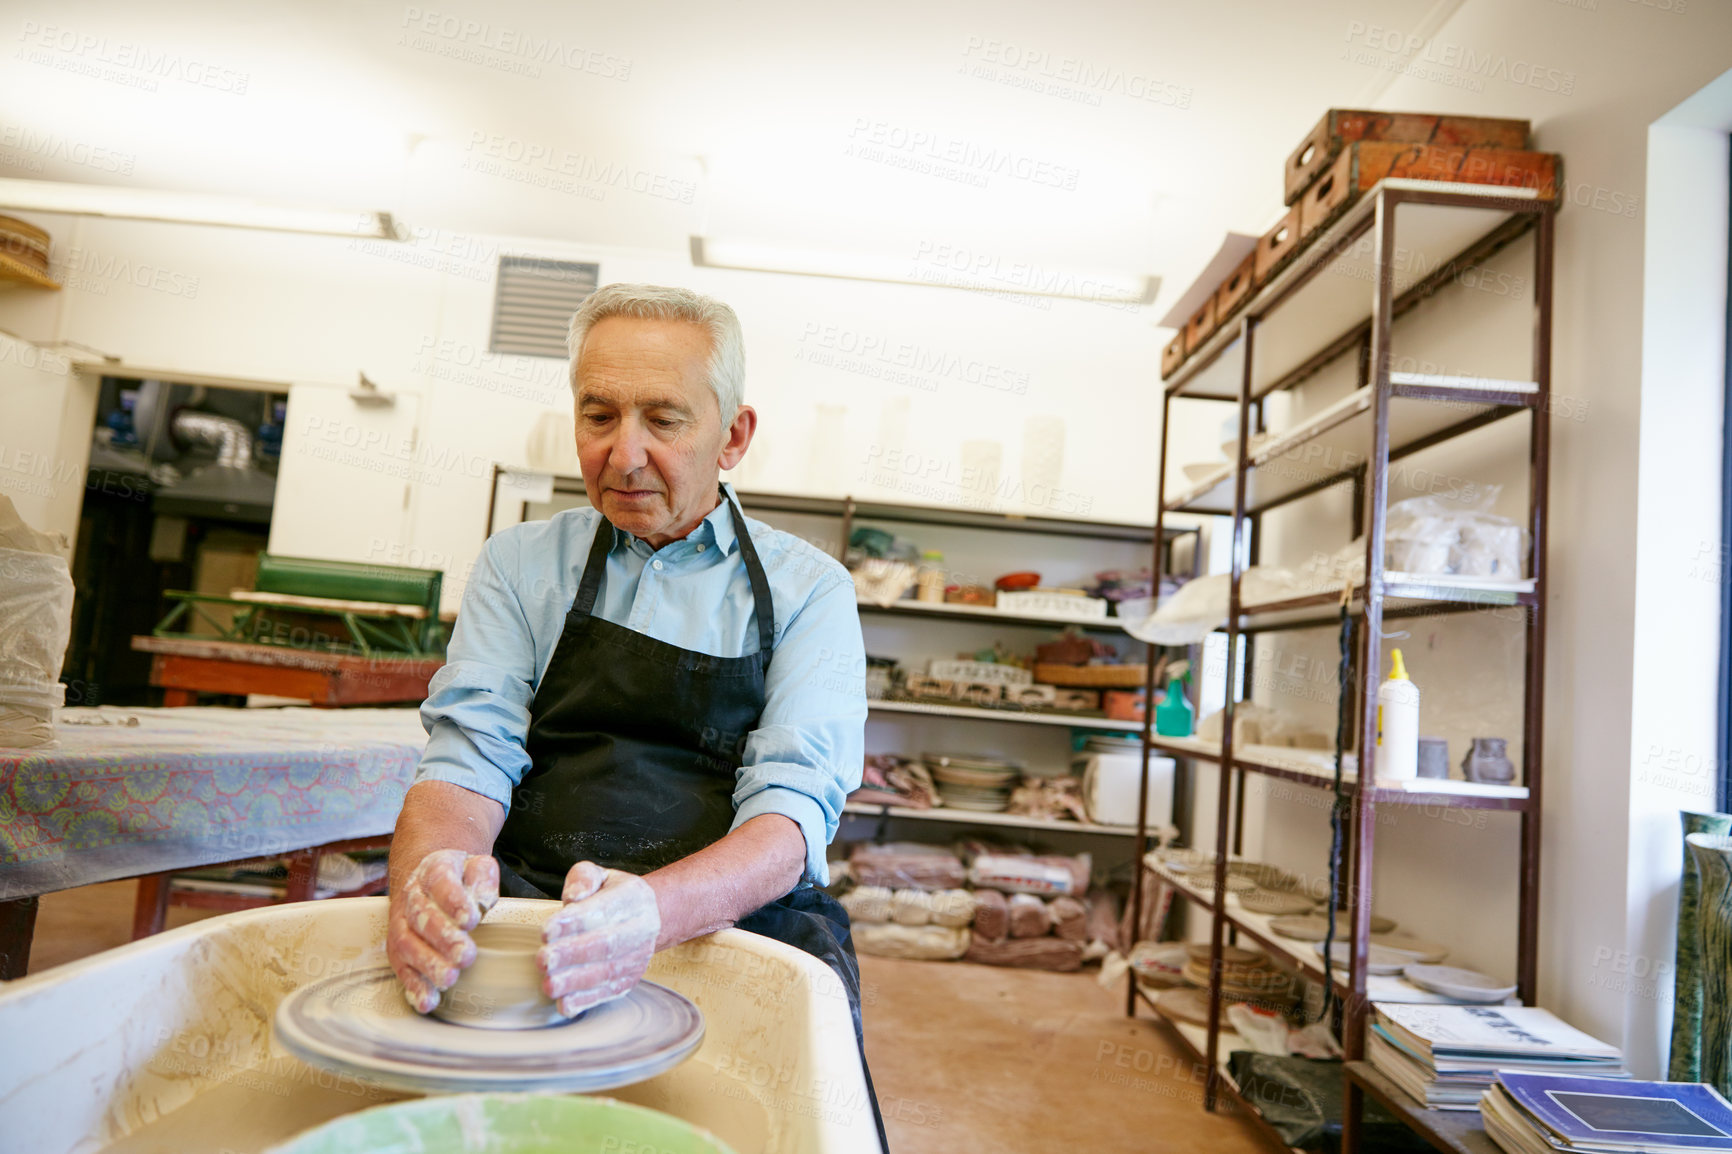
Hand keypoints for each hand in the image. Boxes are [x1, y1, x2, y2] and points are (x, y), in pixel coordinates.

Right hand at [387, 849, 498, 1012]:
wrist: (426, 880)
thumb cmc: (459, 878)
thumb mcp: (476, 866)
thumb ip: (483, 878)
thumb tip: (482, 899)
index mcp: (433, 871)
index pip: (440, 882)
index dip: (453, 901)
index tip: (471, 919)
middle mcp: (410, 897)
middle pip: (420, 917)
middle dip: (442, 938)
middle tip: (465, 955)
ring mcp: (401, 923)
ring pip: (406, 943)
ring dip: (427, 963)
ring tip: (449, 978)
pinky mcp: (397, 949)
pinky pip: (400, 967)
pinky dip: (412, 985)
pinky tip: (427, 1000)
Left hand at [539, 862, 660, 1017]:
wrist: (647, 917)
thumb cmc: (613, 896)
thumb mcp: (599, 875)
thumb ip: (583, 878)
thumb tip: (573, 897)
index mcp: (635, 897)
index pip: (604, 909)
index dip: (575, 922)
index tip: (546, 930)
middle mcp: (642, 928)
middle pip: (606, 944)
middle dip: (572, 953)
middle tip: (543, 959)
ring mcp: (638, 957)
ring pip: (607, 972)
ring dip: (576, 981)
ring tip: (549, 983)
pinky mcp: (630, 980)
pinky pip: (608, 992)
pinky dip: (586, 1000)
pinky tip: (565, 1003)